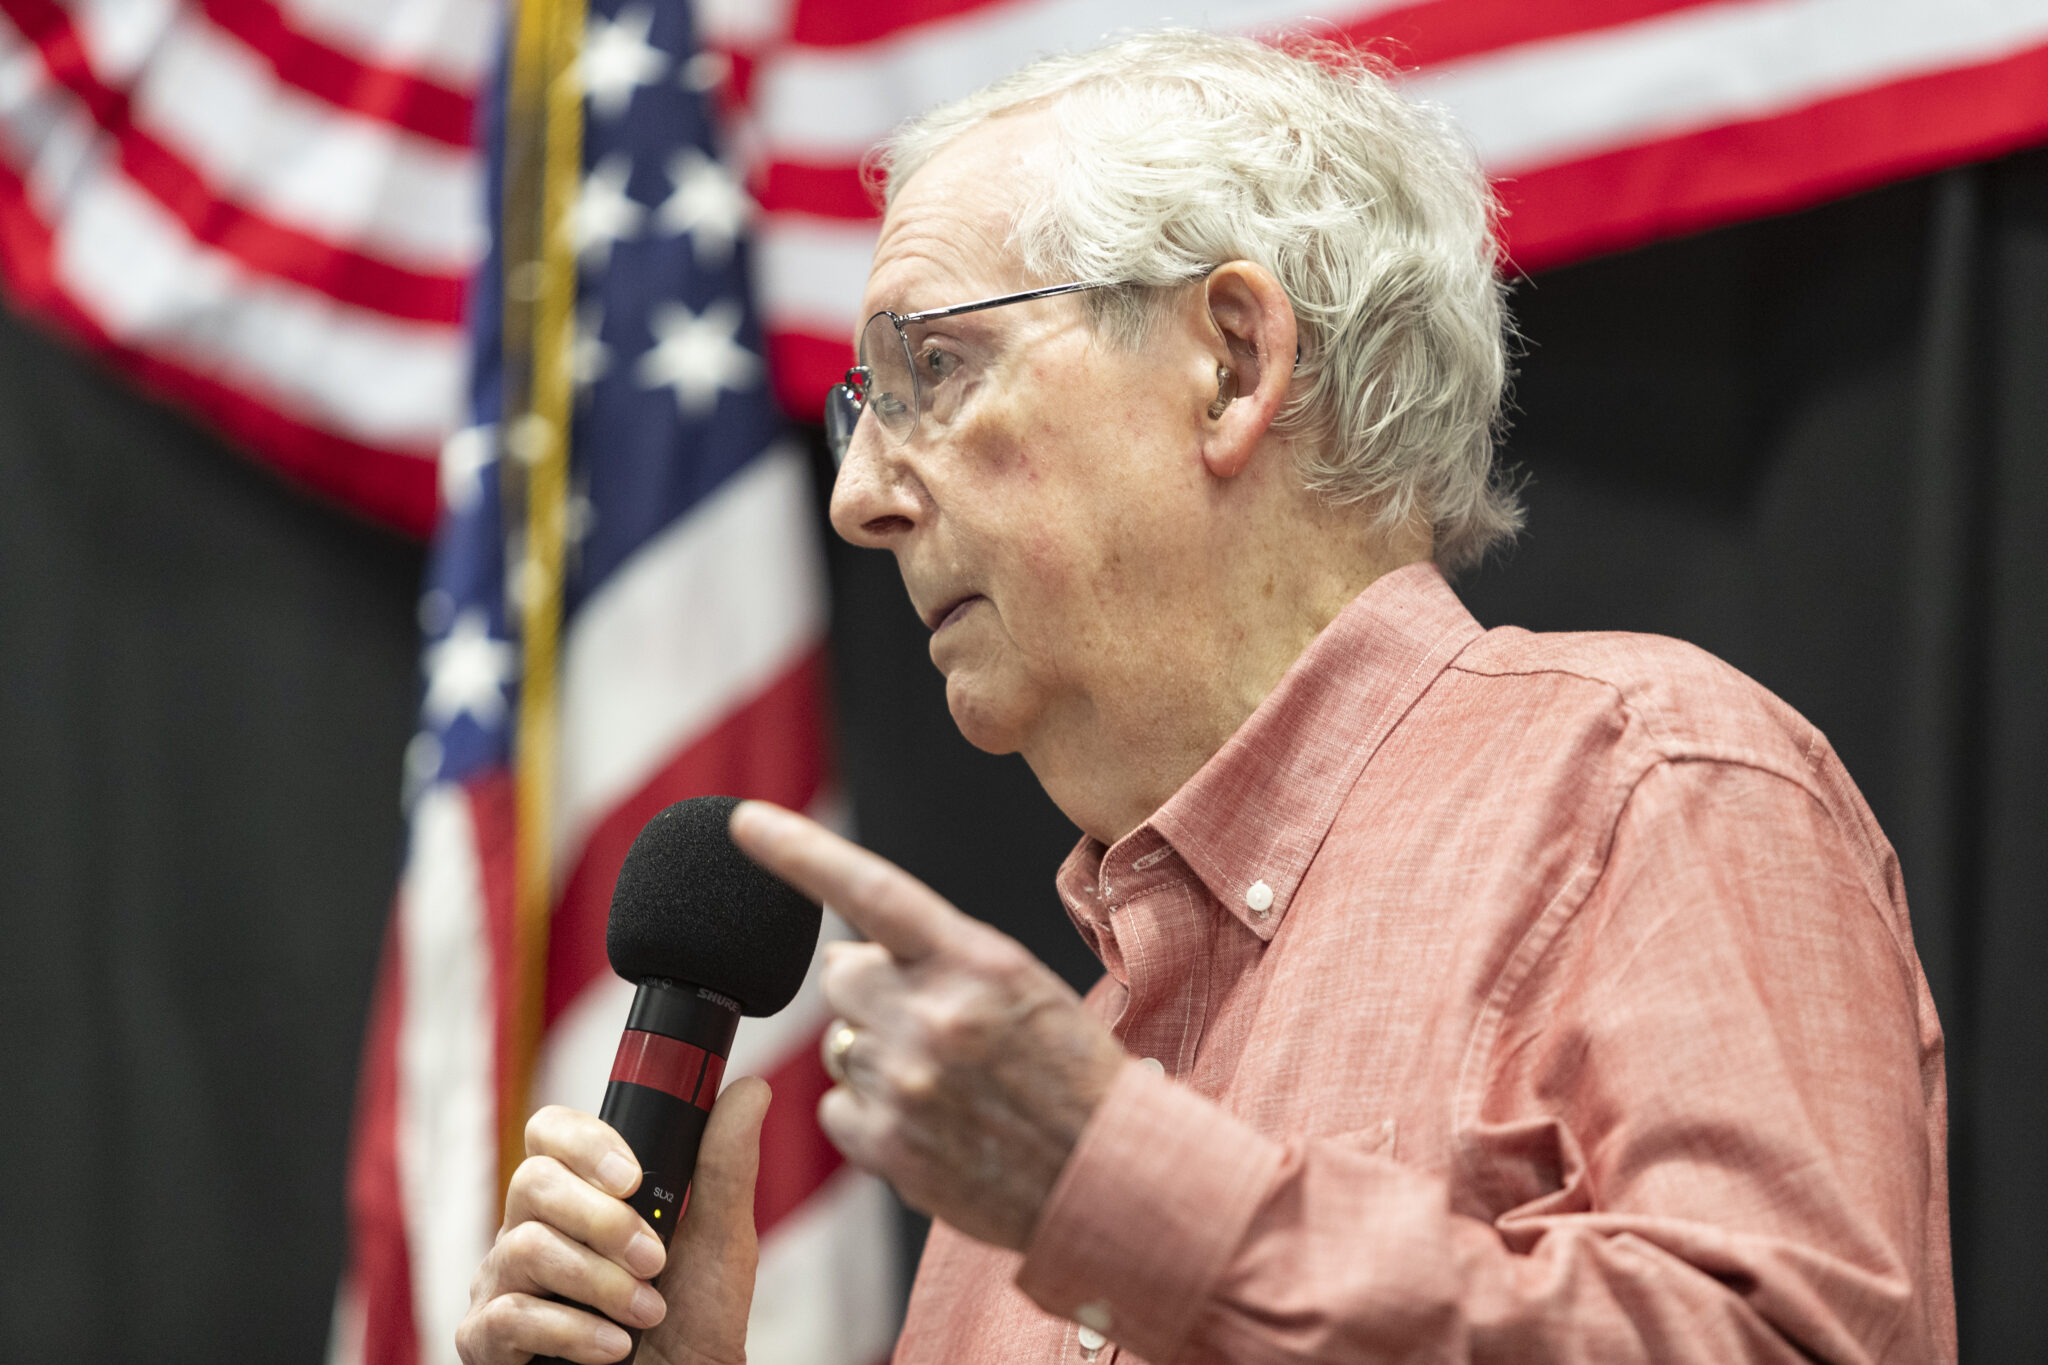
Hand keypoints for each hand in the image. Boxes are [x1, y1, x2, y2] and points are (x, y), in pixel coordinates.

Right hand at [457, 1079, 770, 1364]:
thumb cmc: (695, 1321)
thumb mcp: (721, 1239)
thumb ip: (725, 1166)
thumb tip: (750, 1090)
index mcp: (578, 1196)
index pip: (550, 1133)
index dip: (585, 1142)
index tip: (634, 1177)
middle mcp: (530, 1230)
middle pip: (532, 1181)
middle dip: (602, 1220)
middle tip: (654, 1259)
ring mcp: (502, 1284)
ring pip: (523, 1247)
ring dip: (600, 1282)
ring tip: (647, 1312)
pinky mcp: (486, 1340)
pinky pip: (510, 1316)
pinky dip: (574, 1331)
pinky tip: (614, 1348)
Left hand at [730, 801, 1127, 1250]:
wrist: (1111, 1176)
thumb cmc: (1072, 1076)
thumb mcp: (1023, 988)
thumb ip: (937, 962)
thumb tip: (844, 959)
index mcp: (977, 961)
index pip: (873, 890)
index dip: (800, 854)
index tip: (745, 823)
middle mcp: (934, 1015)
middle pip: (839, 976)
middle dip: (867, 991)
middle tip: (925, 1024)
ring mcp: (906, 1083)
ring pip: (840, 1046)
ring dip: (878, 1058)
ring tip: (947, 1087)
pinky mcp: (888, 1146)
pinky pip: (836, 1111)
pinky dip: (871, 1117)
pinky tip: (930, 1128)